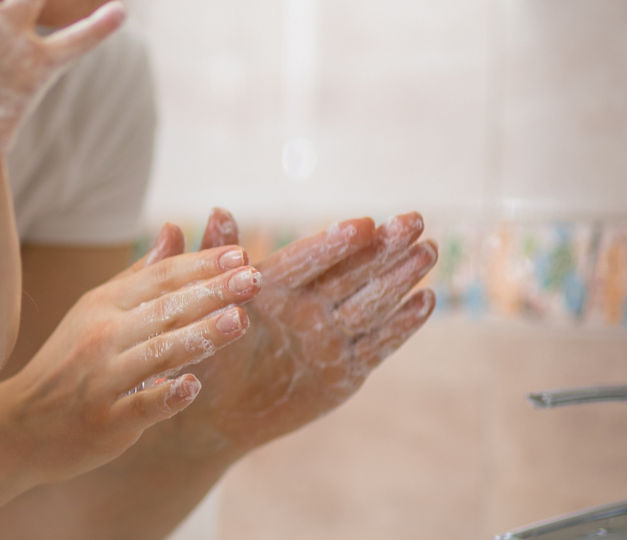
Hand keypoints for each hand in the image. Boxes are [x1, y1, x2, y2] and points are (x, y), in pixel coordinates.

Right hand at [0, 224, 262, 484]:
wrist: (21, 425)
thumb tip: (174, 228)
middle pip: (165, 309)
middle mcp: (102, 336)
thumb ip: (140, 275)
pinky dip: (165, 397)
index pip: (160, 278)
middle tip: (254, 277)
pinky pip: (140, 406)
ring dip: (200, 336)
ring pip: (158, 353)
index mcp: (103, 305)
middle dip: (213, 291)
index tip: (241, 254)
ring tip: (240, 320)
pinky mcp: (105, 420)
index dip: (201, 265)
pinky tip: (192, 388)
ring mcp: (102, 379)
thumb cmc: (67, 364)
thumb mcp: (95, 311)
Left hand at [165, 209, 437, 455]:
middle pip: (351, 272)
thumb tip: (216, 211)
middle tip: (415, 220)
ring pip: (371, 302)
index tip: (365, 223)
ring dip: (400, 277)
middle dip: (383, 247)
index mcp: (273, 284)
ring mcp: (329, 336)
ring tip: (428, 250)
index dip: (335, 242)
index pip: (309, 258)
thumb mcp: (200, 309)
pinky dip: (401, 325)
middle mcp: (307, 305)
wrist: (209, 415)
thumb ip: (211, 263)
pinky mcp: (345, 371)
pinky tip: (425, 300)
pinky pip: (377, 345)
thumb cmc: (198, 356)